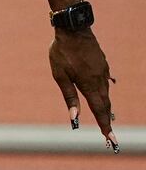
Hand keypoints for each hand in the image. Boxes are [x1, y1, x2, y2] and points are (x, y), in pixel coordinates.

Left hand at [50, 29, 117, 148]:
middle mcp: (100, 80)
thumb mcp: (59, 76)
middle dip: (107, 122)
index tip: (110, 140)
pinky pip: (105, 84)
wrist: (73, 29)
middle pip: (105, 105)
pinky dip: (104, 94)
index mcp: (89, 85)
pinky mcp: (103, 66)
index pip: (99, 111)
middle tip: (110, 137)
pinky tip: (103, 97)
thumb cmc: (62, 52)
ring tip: (107, 121)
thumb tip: (74, 116)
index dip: (105, 126)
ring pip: (106, 94)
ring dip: (106, 109)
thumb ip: (69, 96)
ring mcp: (103, 72)